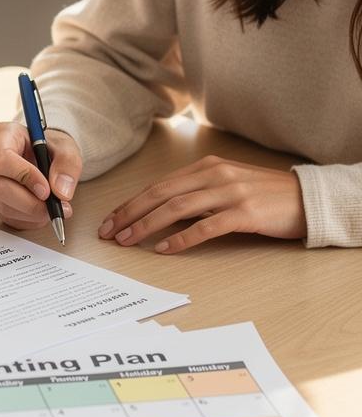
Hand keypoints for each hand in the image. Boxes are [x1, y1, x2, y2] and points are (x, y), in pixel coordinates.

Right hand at [0, 121, 80, 230]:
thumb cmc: (49, 147)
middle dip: (30, 203)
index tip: (46, 190)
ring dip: (32, 214)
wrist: (43, 155)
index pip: (1, 158)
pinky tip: (42, 211)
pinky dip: (28, 219)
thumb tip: (60, 191)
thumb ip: (67, 164)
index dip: (23, 176)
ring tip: (53, 208)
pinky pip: (6, 216)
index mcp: (2, 134)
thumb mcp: (66, 148)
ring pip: (3, 205)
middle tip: (55, 206)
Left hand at [98, 155, 306, 253]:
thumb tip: (162, 213)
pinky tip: (164, 248)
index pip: (159, 185)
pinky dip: (181, 238)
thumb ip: (197, 194)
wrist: (306, 198)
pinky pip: (206, 227)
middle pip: (161, 194)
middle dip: (130, 213)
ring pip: (176, 208)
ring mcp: (230, 192)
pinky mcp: (244, 212)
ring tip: (128, 240)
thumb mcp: (227, 185)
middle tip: (110, 232)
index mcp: (207, 167)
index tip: (111, 219)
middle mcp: (214, 175)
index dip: (131, 203)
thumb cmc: (264, 195)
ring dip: (147, 225)